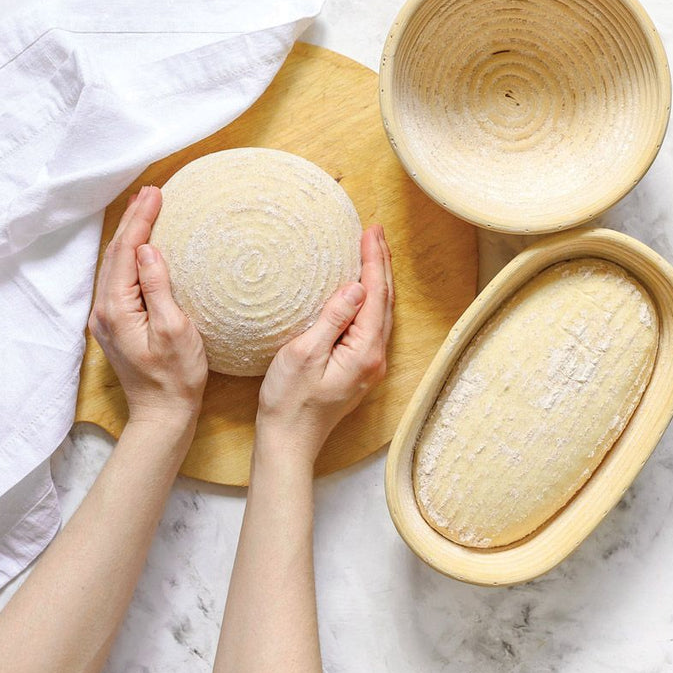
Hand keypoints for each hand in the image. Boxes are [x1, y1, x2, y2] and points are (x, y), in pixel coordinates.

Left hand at [88, 185, 208, 428]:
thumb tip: (148, 249)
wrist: (162, 415)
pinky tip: (141, 246)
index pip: (127, 251)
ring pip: (115, 264)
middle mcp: (105, 310)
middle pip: (116, 253)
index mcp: (117, 309)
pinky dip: (129, 255)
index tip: (156, 194)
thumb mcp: (175, 330)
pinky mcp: (116, 324)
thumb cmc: (176, 377)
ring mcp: (108, 318)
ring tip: (146, 208)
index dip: (141, 220)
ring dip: (130, 235)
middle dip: (133, 220)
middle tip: (151, 192)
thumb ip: (157, 287)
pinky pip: (119, 278)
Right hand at [256, 225, 394, 460]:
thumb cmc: (289, 400)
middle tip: (375, 232)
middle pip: (385, 301)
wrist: (288, 441)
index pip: (375, 295)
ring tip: (372, 251)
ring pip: (381, 313)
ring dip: (378, 280)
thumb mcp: (305, 353)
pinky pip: (371, 325)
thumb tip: (356, 288)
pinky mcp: (358, 369)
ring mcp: (368, 365)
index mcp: (364, 352)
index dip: (373, 260)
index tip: (371, 231)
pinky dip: (371, 300)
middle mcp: (374, 358)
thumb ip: (333, 319)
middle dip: (380, 264)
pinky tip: (362, 290)